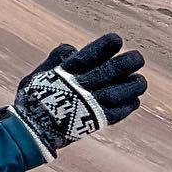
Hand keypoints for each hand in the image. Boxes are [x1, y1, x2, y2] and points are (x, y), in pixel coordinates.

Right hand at [10, 33, 146, 160]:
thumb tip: (72, 49)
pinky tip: (134, 100)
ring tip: (140, 80)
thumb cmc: (33, 100)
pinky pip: (117, 113)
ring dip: (133, 85)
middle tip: (137, 58)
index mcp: (65, 74)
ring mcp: (89, 106)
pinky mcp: (95, 122)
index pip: (89, 55)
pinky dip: (128, 106)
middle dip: (128, 63)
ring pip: (119, 92)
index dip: (105, 46)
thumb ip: (55, 60)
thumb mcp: (37, 74)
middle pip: (111, 72)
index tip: (116, 40)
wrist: (31, 132)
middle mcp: (79, 88)